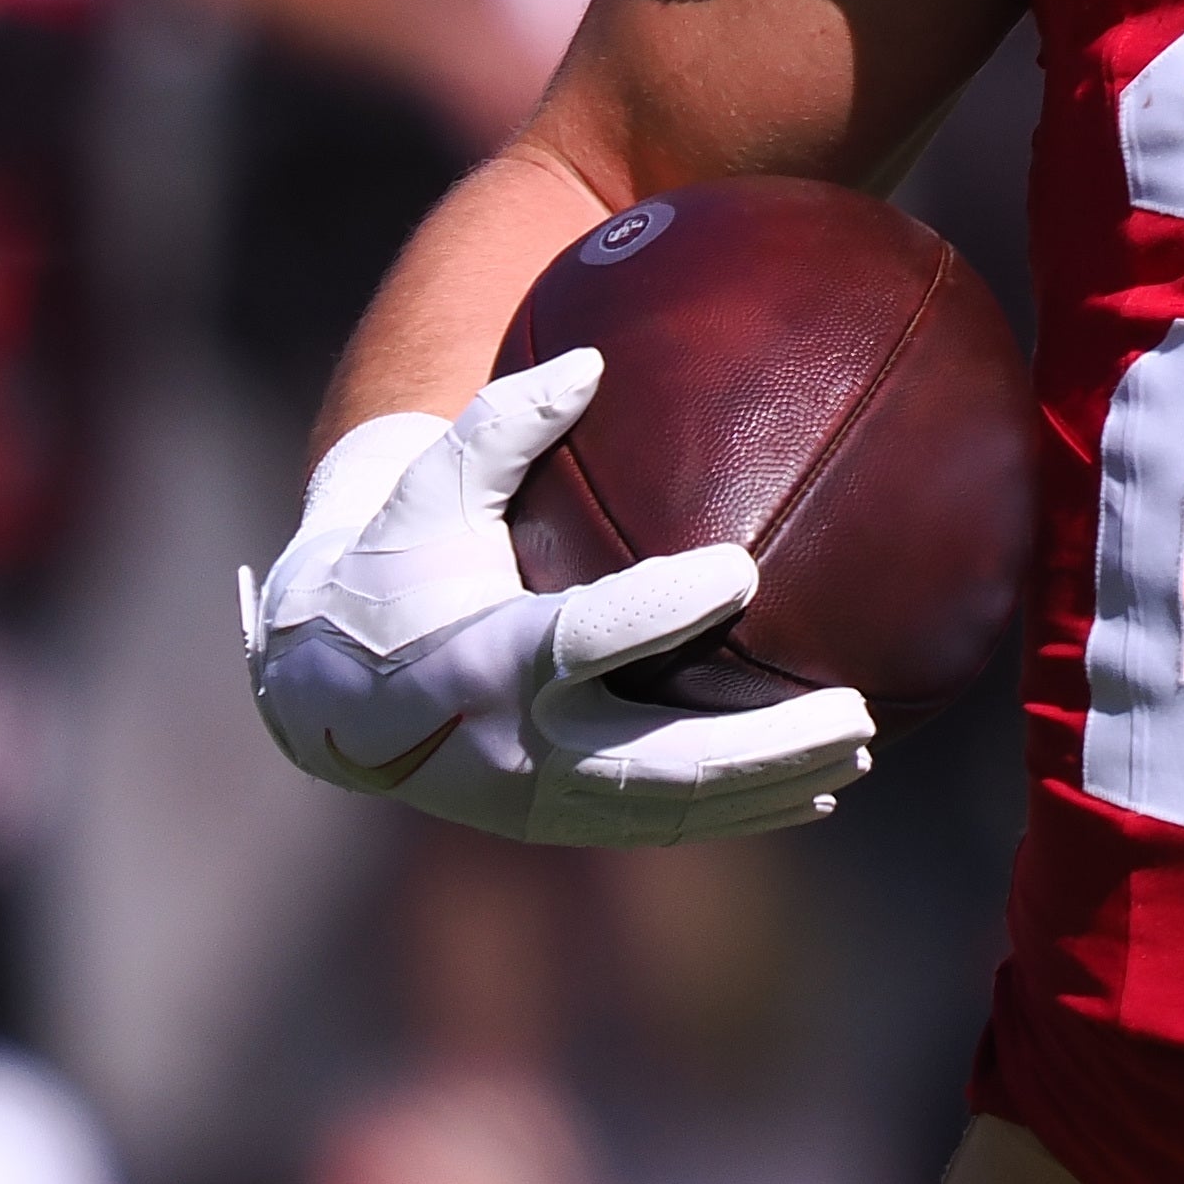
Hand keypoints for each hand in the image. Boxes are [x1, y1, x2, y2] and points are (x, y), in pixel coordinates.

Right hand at [241, 352, 872, 846]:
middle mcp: (517, 744)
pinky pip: (663, 823)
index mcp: (484, 657)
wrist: (325, 695)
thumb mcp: (422, 492)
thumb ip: (499, 428)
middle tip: (852, 711)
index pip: (584, 638)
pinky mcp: (558, 820)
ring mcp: (541, 797)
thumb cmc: (393, 569)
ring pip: (674, 806)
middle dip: (760, 746)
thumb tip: (589, 360)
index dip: (660, 609)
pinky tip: (816, 788)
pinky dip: (741, 811)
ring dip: (771, 784)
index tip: (742, 570)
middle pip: (657, 762)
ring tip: (858, 747)